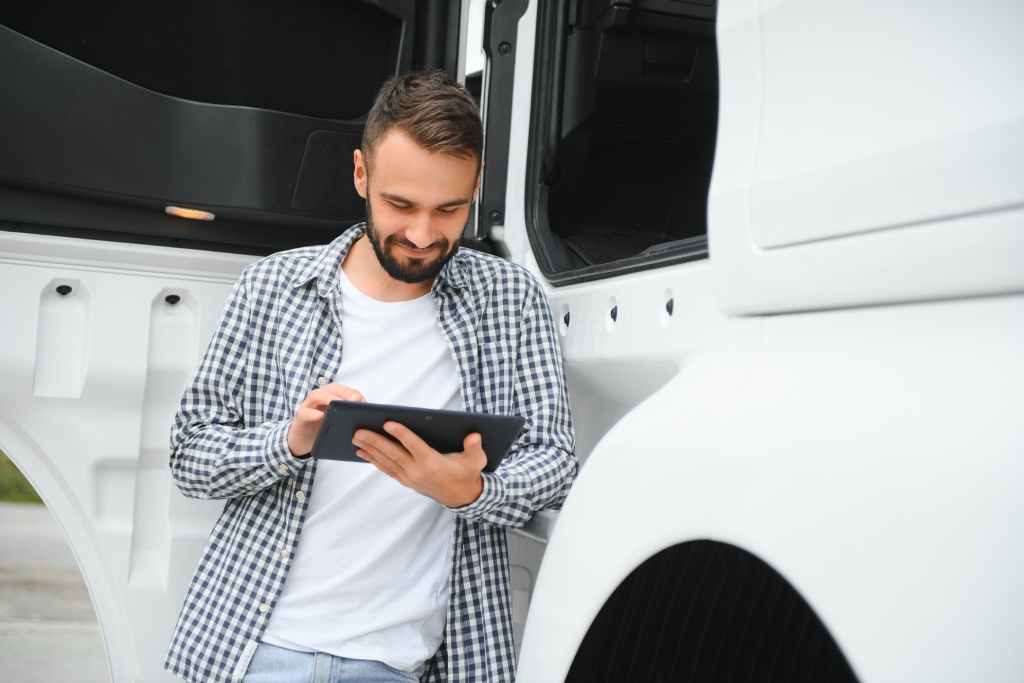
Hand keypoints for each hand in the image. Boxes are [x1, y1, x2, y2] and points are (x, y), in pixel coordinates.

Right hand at [287, 383, 364, 456]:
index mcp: (331, 398)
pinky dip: (312, 414)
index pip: (344, 391)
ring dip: (329, 398)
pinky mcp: (299, 417)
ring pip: (317, 395)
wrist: (303, 441)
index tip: (365, 403)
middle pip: (332, 388)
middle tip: (356, 400)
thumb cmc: (322, 430)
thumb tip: (368, 423)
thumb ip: (349, 420)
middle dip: (345, 392)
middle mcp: (319, 398)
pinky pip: (304, 413)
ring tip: (339, 404)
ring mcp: (308, 406)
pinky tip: (320, 416)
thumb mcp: (338, 425)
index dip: (355, 394)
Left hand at [353, 423, 487, 507]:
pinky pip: (387, 469)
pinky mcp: (406, 481)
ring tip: (356, 439)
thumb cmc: (467, 473)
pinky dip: (374, 460)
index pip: (414, 445)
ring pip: (386, 462)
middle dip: (375, 441)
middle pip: (393, 453)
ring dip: (370, 450)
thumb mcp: (476, 460)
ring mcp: (410, 478)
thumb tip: (474, 435)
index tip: (388, 422)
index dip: (401, 433)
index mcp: (433, 463)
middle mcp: (418, 471)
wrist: (462, 496)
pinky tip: (363, 452)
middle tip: (359, 431)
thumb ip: (474, 447)